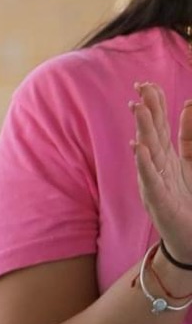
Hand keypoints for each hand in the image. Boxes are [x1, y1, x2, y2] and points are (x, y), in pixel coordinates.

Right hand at [132, 82, 191, 264]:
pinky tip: (138, 148)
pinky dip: (143, 164)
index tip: (147, 83)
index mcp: (166, 157)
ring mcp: (155, 184)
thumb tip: (189, 104)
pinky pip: (150, 180)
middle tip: (139, 88)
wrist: (190, 240)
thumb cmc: (189, 202)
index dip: (154, 104)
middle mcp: (157, 168)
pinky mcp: (158, 202)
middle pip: (150, 134)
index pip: (157, 126)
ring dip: (141, 129)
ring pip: (147, 153)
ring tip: (137, 108)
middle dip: (145, 111)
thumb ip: (189, 135)